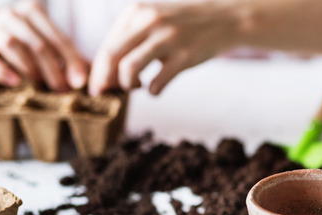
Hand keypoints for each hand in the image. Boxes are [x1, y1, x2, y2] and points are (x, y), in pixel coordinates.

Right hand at [0, 1, 88, 90]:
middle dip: (54, 70)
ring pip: (13, 45)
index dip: (71, 61)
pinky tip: (15, 82)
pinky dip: (2, 69)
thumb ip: (63, 57)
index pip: (58, 38)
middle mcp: (12, 16)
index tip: (79, 83)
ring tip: (41, 88)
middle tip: (62, 92)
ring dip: (31, 69)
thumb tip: (85, 80)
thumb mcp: (42, 42)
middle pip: (38, 44)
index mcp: (33, 13)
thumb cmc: (22, 43)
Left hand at [88, 2, 241, 95]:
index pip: (107, 45)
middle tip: (106, 94)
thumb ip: (131, 37)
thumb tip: (106, 69)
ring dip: (127, 85)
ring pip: (128, 69)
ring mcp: (167, 39)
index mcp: (136, 12)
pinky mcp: (184, 56)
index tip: (98, 86)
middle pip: (111, 57)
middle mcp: (149, 22)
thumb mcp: (153, 19)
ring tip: (137, 86)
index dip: (98, 70)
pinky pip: (157, 82)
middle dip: (104, 80)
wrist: (223, 18)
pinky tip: (156, 89)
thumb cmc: (183, 24)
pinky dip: (153, 91)